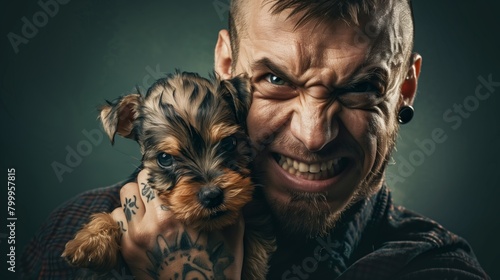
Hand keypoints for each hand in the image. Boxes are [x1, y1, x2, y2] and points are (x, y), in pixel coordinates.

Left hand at [111, 169, 244, 278]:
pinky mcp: (127, 250)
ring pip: (124, 197)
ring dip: (136, 198)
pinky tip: (140, 222)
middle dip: (149, 182)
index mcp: (179, 214)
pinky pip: (116, 218)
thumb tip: (227, 187)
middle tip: (160, 190)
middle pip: (137, 181)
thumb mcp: (232, 233)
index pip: (158, 175)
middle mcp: (154, 222)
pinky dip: (126, 216)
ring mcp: (137, 237)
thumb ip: (228, 206)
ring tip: (149, 206)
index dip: (165, 173)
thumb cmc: (218, 267)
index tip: (171, 176)